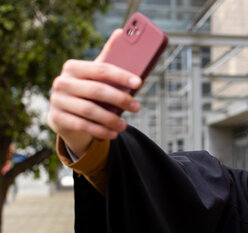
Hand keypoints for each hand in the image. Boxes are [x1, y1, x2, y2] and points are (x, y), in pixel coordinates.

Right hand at [47, 29, 142, 157]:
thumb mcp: (96, 75)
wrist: (66, 115)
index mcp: (73, 67)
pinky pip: (82, 125)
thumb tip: (121, 32)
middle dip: (120, 99)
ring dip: (111, 119)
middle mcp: (62, 82)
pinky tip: (113, 133)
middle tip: (137, 107)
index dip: (121, 76)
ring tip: (125, 125)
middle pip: (97, 90)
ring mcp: (57, 100)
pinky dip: (101, 130)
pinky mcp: (56, 118)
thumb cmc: (88, 91)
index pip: (101, 69)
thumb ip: (108, 57)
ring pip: (90, 110)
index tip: (139, 82)